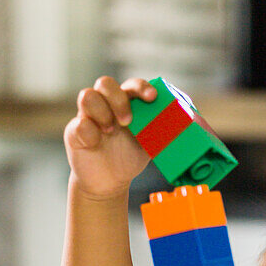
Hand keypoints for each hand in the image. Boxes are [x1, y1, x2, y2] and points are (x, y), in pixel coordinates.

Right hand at [63, 76, 156, 199]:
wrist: (109, 182)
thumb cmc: (129, 156)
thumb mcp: (150, 143)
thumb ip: (164, 131)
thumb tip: (190, 124)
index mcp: (126, 103)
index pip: (132, 85)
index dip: (141, 87)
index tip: (152, 97)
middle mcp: (106, 105)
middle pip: (105, 83)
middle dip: (118, 100)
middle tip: (128, 122)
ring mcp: (88, 116)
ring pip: (87, 96)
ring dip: (102, 113)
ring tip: (110, 133)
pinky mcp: (75, 132)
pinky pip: (78, 124)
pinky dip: (88, 132)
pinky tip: (95, 143)